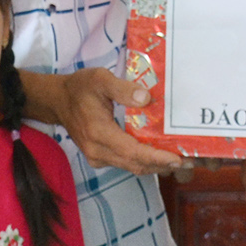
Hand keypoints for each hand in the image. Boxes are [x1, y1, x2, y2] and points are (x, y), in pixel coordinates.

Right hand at [40, 67, 185, 175]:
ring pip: (131, 166)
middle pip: (135, 164)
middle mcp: (98, 151)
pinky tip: (159, 155)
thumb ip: (122, 88)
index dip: (155, 157)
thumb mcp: (100, 79)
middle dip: (162, 164)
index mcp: (98, 132)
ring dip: (155, 165)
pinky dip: (144, 161)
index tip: (177, 158)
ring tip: (180, 160)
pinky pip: (125, 163)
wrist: (57, 100)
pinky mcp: (99, 157)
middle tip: (188, 161)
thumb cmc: (80, 87)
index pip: (132, 151)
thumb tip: (146, 99)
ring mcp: (97, 157)